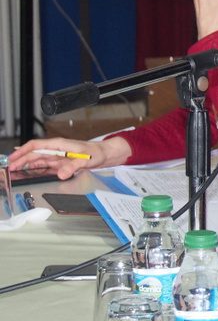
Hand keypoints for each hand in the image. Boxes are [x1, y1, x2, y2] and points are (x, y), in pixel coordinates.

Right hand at [7, 136, 131, 179]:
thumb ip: (73, 166)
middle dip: (20, 159)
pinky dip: (34, 168)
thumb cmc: (96, 153)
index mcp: (59, 145)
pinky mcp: (60, 163)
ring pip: (36, 159)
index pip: (37, 145)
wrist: (104, 154)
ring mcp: (57, 156)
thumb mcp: (86, 160)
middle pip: (33, 153)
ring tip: (14, 170)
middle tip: (9, 168)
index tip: (13, 156)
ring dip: (25, 164)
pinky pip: (43, 165)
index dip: (23, 150)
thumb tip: (62, 175)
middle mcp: (56, 149)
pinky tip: (27, 171)